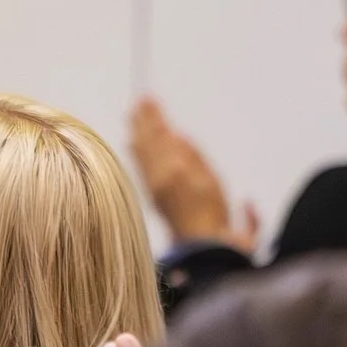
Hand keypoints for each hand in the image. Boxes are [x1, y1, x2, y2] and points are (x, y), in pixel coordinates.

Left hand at [129, 98, 256, 252]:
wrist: (200, 248)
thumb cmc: (213, 216)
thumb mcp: (211, 180)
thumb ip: (193, 156)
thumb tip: (177, 135)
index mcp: (174, 168)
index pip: (160, 135)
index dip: (154, 117)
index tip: (147, 99)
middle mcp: (159, 175)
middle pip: (148, 142)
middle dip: (144, 120)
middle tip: (139, 102)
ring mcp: (153, 185)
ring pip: (141, 153)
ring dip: (138, 132)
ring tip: (133, 117)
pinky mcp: (153, 195)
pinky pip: (141, 165)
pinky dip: (137, 150)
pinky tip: (133, 143)